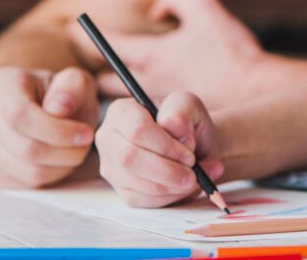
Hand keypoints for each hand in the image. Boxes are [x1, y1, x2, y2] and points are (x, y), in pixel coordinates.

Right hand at [0, 67, 97, 187]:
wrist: (44, 108)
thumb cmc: (61, 95)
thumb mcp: (76, 82)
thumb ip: (73, 87)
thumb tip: (59, 106)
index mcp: (2, 83)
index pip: (20, 115)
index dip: (57, 131)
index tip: (85, 134)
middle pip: (26, 148)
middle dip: (66, 153)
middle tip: (84, 146)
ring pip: (25, 171)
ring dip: (60, 168)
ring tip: (73, 153)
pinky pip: (18, 184)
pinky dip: (46, 178)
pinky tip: (55, 162)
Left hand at [69, 0, 263, 107]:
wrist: (257, 96)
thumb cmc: (232, 53)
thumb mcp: (205, 9)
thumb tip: (155, 9)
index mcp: (149, 55)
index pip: (104, 44)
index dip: (85, 34)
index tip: (72, 26)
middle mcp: (145, 84)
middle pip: (101, 82)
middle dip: (93, 73)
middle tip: (88, 65)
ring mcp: (156, 109)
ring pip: (119, 106)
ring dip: (115, 98)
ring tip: (112, 90)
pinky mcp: (168, 129)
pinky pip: (141, 123)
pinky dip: (137, 116)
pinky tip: (144, 113)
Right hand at [96, 91, 223, 207]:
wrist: (194, 146)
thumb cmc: (187, 123)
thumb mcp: (189, 105)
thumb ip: (181, 109)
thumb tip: (172, 125)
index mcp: (121, 111)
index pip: (137, 129)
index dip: (166, 145)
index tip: (190, 154)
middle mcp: (109, 139)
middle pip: (130, 159)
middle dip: (167, 170)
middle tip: (194, 173)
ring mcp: (112, 167)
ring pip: (136, 183)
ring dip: (172, 186)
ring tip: (198, 178)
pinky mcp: (122, 190)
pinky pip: (142, 200)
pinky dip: (170, 197)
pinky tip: (187, 187)